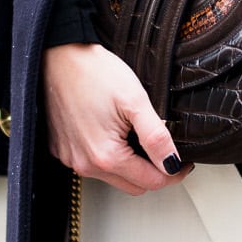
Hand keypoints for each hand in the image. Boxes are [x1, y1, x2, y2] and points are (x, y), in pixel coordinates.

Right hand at [42, 42, 190, 195]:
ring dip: (131, 166)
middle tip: (166, 151)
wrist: (57, 56)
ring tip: (139, 139)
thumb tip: (172, 163)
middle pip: (133, 186)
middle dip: (154, 173)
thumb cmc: (93, 72)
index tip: (184, 162)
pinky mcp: (61, 149)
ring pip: (113, 177)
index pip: (151, 182)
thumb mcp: (135, 100)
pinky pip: (92, 164)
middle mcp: (85, 164)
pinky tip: (115, 135)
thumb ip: (156, 137)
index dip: (174, 172)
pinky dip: (109, 156)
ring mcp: (71, 158)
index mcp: (106, 156)